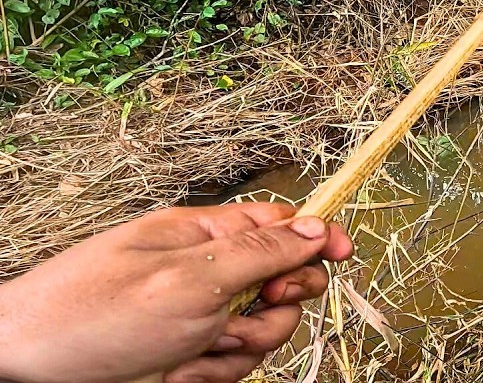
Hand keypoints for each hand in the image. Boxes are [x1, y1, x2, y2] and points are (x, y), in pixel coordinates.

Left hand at [0, 203, 353, 382]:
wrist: (26, 376)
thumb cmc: (87, 317)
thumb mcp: (186, 279)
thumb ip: (258, 253)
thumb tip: (318, 226)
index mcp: (201, 234)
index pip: (280, 223)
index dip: (318, 236)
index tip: (344, 255)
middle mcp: (204, 272)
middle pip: (284, 279)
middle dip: (279, 303)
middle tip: (252, 314)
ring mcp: (196, 317)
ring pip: (264, 329)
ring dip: (244, 348)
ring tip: (199, 354)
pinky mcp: (188, 358)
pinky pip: (234, 366)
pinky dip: (216, 374)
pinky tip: (180, 374)